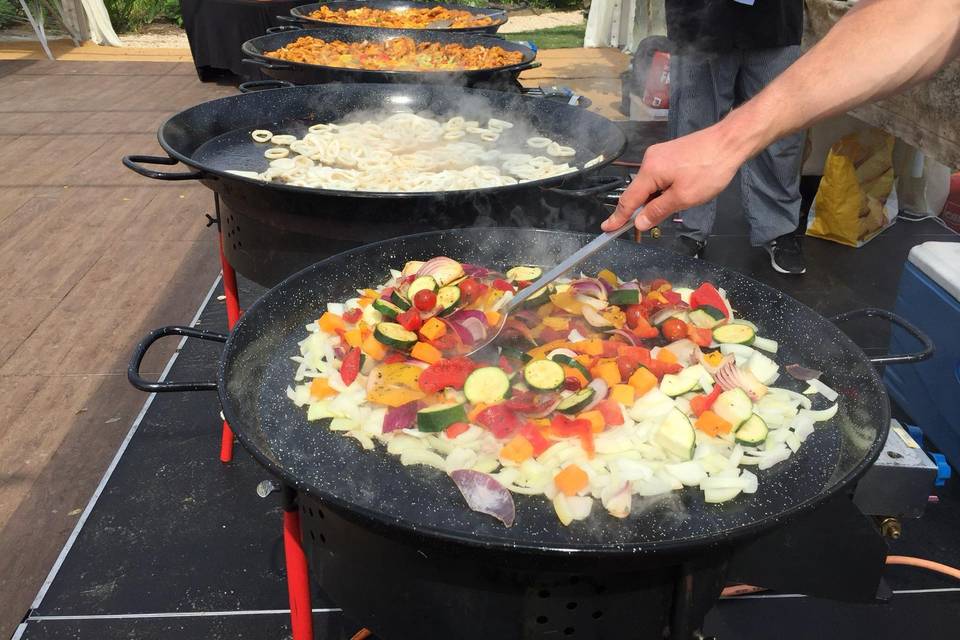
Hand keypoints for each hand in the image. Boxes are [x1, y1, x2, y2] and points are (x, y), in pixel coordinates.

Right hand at [601, 124, 743, 231]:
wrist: (730, 141)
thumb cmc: (708, 170)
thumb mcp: (683, 197)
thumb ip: (658, 211)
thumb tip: (638, 223)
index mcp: (650, 171)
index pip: (628, 199)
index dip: (618, 217)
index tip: (606, 229)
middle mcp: (650, 160)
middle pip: (639, 191)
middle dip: (644, 208)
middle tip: (653, 224)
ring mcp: (660, 154)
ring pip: (652, 184)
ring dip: (658, 198)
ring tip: (680, 203)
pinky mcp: (671, 153)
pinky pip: (660, 176)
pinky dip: (665, 188)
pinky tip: (681, 192)